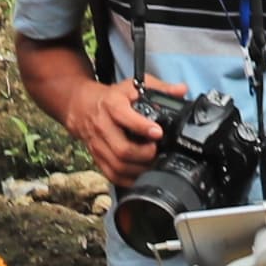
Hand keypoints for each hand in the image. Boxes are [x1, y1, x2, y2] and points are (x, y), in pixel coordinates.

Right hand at [52, 77, 174, 187]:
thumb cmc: (112, 98)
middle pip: (122, 149)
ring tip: (153, 164)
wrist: (83, 108)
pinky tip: (141, 173)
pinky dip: (129, 179)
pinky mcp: (97, 158)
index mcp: (112, 105)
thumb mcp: (133, 86)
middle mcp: (102, 126)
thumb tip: (182, 90)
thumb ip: (160, 87)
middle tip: (157, 151)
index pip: (124, 116)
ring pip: (117, 165)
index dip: (142, 126)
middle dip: (144, 154)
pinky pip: (112, 175)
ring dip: (139, 169)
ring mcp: (98, 145)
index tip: (158, 133)